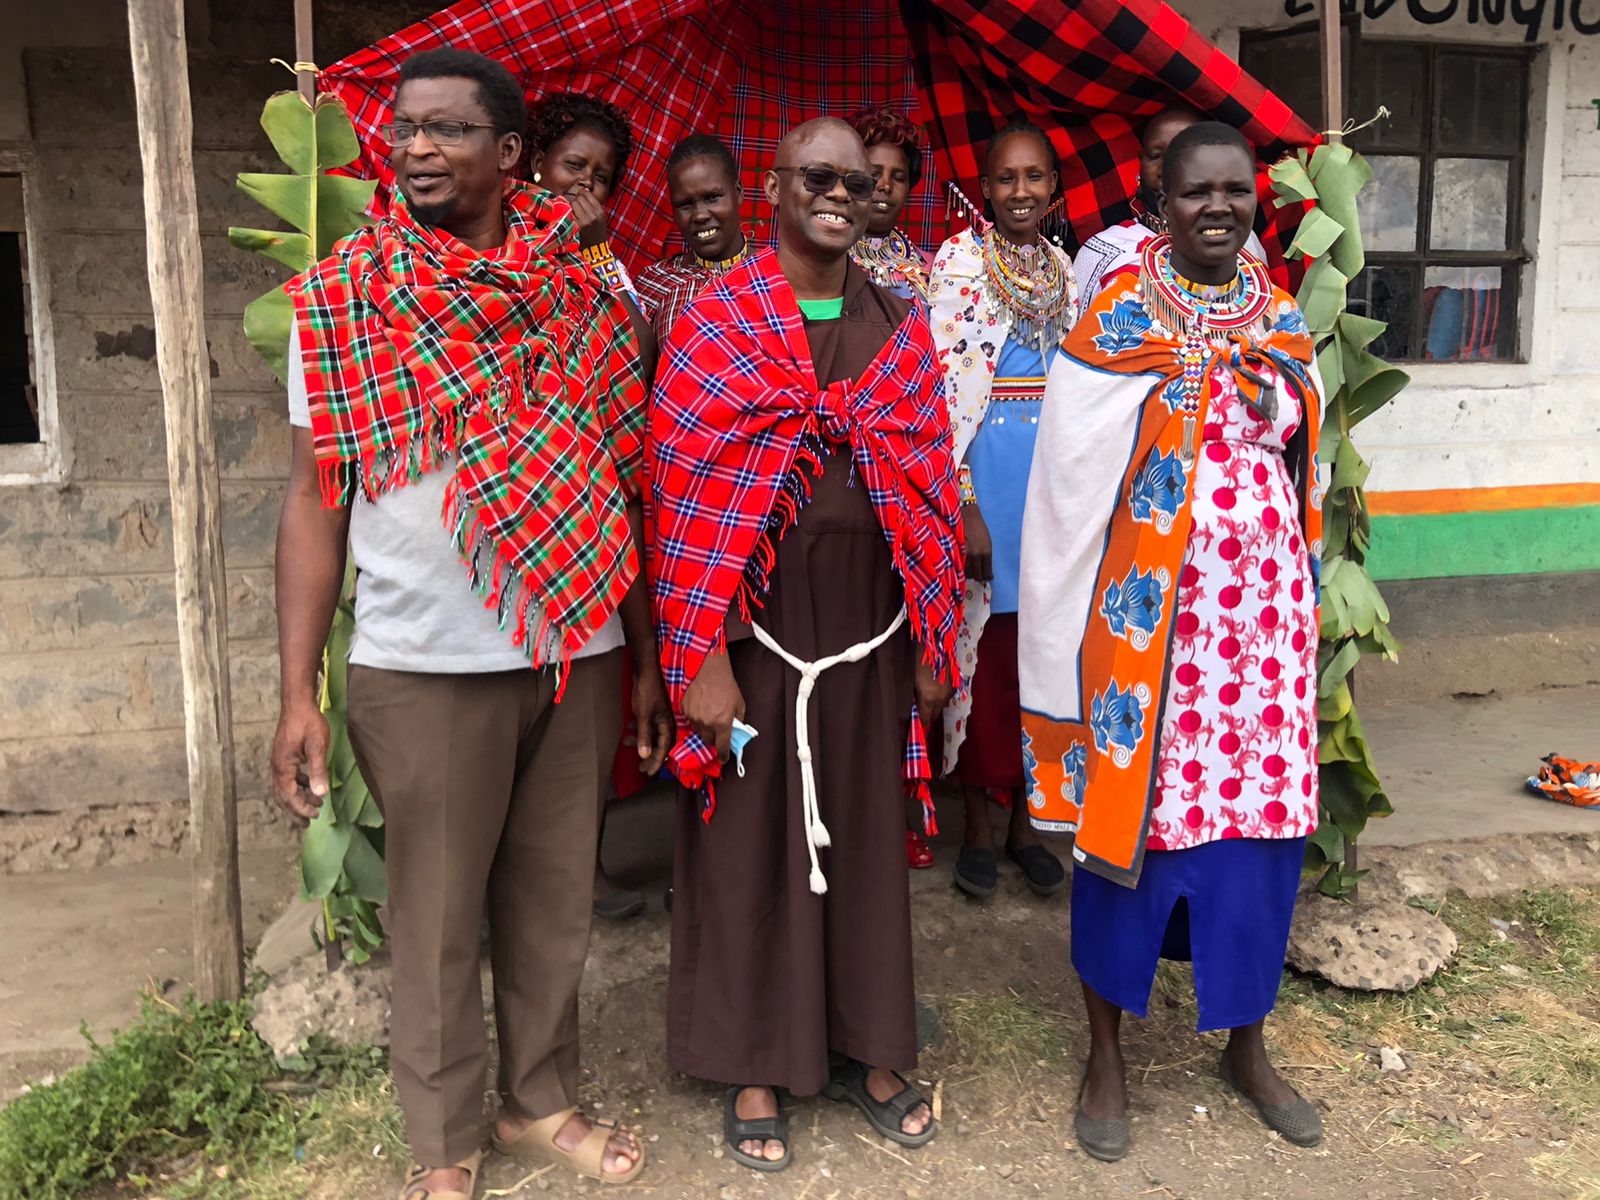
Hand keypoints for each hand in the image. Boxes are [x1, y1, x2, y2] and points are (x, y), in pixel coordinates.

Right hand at [270, 698, 329, 825]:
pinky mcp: (284, 756)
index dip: (301, 808)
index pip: (289, 795)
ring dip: (297, 800)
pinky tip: (310, 786)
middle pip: (282, 796)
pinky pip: (288, 778)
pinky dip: (298, 787)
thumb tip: (321, 794)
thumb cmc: (308, 722)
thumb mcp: (318, 745)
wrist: (297, 703)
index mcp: (283, 766)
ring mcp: (279, 761)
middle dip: (295, 811)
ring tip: (313, 807)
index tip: (314, 816)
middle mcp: (277, 766)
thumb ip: (318, 770)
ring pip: (283, 788)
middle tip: (308, 823)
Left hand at [565, 187, 608, 248]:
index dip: (582, 194)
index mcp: (600, 212)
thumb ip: (593, 205)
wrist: (597, 250)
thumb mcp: (600, 218)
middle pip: (579, 198)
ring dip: (572, 205)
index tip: (580, 197)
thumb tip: (583, 190)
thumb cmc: (597, 232)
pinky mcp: (577, 227)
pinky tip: (570, 216)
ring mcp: (584, 221)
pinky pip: (569, 212)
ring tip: (573, 211)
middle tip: (576, 205)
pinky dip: (568, 213)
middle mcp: (593, 215)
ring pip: (574, 203)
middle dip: (576, 200)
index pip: (588, 195)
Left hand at [631, 659, 674, 775]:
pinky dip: (640, 729)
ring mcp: (660, 716)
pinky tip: (630, 728)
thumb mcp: (643, 716)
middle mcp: (667, 722)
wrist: (647, 669)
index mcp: (668, 725)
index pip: (663, 749)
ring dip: (641, 740)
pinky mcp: (654, 710)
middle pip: (659, 744)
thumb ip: (645, 736)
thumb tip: (644, 755)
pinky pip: (648, 725)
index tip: (648, 772)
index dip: (655, 762)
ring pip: (652, 734)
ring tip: (627, 743)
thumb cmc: (647, 692)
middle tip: (639, 767)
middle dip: (648, 755)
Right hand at [682, 651, 744, 761]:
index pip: (722, 748)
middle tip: (718, 731)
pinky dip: (696, 718)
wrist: (709, 669)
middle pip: (708, 742)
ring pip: (699, 731)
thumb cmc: (726, 685)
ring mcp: (694, 718)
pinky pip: (690, 721)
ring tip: (709, 714)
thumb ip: (738, 721)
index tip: (724, 758)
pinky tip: (701, 707)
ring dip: (704, 728)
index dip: (724, 755)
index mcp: (723, 724)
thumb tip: (735, 732)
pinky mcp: (685, 710)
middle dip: (714, 739)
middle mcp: (707, 724)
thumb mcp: (739, 704)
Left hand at [914, 658, 954, 725]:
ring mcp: (950, 690)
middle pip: (935, 716)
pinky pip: (947, 697)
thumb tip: (913, 707)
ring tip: (925, 698)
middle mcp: (942, 697)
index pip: (925, 719)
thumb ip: (913, 697)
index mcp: (929, 697)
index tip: (915, 724)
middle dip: (927, 716)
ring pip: (942, 706)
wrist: (934, 641)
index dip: (919, 723)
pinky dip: (940, 697)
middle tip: (918, 712)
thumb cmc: (917, 658)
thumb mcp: (910, 680)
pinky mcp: (955, 683)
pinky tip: (933, 689)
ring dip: (934, 706)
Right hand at [963, 503, 992, 582]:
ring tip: (970, 570)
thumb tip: (985, 570)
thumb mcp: (987, 541)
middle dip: (978, 577)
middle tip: (978, 575)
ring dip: (969, 573)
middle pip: (977, 576)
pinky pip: (958, 566)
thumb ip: (986, 556)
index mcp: (986, 552)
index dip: (987, 577)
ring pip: (966, 573)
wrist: (965, 514)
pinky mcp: (955, 551)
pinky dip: (961, 568)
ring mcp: (964, 553)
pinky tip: (963, 566)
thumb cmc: (978, 527)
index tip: (987, 578)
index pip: (987, 573)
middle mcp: (975, 554)